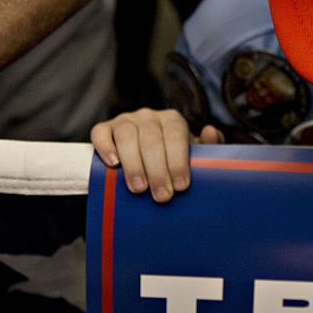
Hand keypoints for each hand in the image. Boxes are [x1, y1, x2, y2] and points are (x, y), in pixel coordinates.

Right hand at [91, 108, 223, 202]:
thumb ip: (207, 147)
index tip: (180, 186)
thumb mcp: (193, 154)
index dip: (178, 161)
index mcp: (172, 120)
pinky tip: (113, 164)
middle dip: (158, 170)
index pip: (176, 136)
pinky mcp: (104, 128)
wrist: (144, 158)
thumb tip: (211, 132)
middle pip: (152, 140)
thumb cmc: (172, 159)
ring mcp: (125, 120)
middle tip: (161, 196)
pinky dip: (106, 147)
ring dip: (133, 164)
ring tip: (138, 188)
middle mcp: (149, 116)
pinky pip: (101, 133)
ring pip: (127, 136)